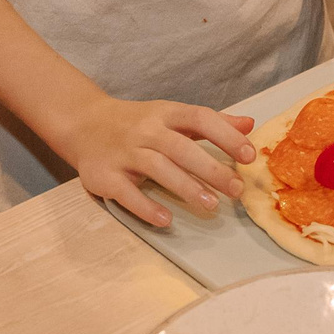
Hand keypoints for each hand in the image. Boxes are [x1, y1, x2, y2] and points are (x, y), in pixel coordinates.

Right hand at [53, 96, 258, 229]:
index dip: (225, 136)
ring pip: (157, 168)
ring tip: (211, 205)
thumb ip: (212, 122)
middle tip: (237, 189)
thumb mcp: (173, 115)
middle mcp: (146, 130)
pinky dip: (146, 207)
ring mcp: (124, 153)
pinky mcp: (105, 176)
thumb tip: (250, 125)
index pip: (200, 118)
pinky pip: (127, 193)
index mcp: (166, 113)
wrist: (84, 123)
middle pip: (181, 147)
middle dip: (211, 168)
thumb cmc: (138, 123)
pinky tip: (167, 220)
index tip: (249, 155)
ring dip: (186, 187)